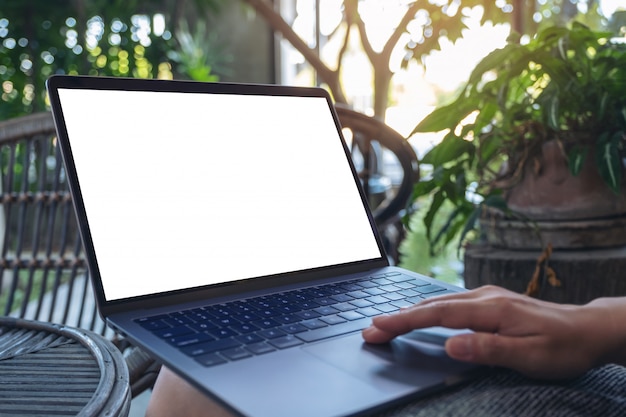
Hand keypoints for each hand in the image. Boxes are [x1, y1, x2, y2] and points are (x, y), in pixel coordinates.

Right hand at [362, 285, 625, 378]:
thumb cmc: (562, 346)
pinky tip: (420, 314)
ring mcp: (487, 296)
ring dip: (410, 312)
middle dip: (398, 316)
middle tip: (371, 329)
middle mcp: (485, 296)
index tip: (378, 327)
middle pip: (432, 304)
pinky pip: (450, 302)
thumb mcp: (529, 356)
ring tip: (386, 322)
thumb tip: (450, 344)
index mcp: (491, 309)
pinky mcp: (490, 301)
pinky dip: (428, 309)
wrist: (587, 329)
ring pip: (439, 301)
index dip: (405, 321)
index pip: (438, 314)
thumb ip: (488, 349)